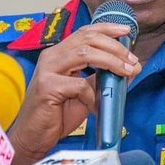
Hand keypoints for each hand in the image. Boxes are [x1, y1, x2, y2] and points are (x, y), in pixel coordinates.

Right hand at [8, 23, 140, 159]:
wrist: (33, 136)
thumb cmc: (56, 115)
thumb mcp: (84, 93)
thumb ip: (103, 78)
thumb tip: (131, 68)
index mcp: (59, 54)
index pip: (84, 32)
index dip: (107, 28)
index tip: (126, 31)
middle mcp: (51, 57)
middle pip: (87, 38)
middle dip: (114, 46)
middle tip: (131, 59)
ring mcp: (47, 70)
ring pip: (85, 53)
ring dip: (111, 61)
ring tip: (125, 72)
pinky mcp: (47, 87)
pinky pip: (79, 85)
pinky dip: (93, 95)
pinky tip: (95, 106)